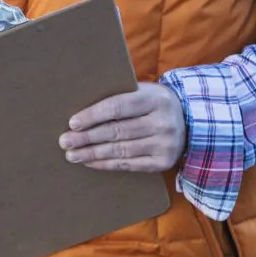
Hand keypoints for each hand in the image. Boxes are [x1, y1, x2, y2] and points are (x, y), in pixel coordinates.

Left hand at [60, 83, 186, 171]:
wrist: (190, 121)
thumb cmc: (154, 103)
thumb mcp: (143, 91)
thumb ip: (119, 95)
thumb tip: (79, 105)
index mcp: (155, 98)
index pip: (118, 107)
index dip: (93, 115)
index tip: (72, 123)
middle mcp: (163, 122)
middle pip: (117, 131)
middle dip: (87, 137)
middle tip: (64, 141)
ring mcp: (165, 144)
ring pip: (121, 150)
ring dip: (92, 154)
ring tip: (72, 155)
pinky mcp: (164, 162)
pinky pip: (129, 165)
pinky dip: (106, 164)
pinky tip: (90, 162)